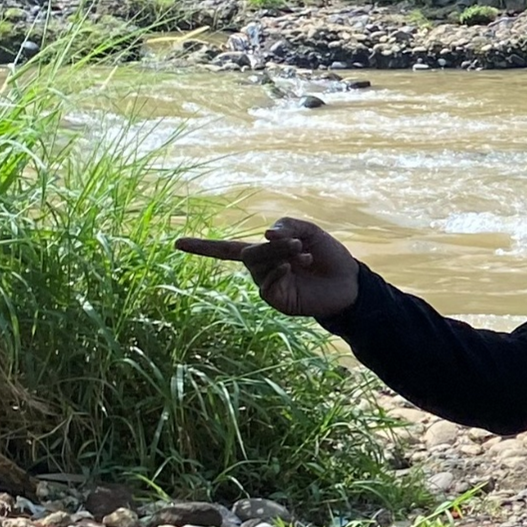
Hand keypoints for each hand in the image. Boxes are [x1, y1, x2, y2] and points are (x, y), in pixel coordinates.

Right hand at [175, 217, 360, 320]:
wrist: (350, 282)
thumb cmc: (329, 256)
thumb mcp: (310, 232)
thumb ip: (287, 225)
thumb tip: (265, 234)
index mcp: (264, 252)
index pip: (226, 249)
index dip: (202, 247)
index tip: (176, 243)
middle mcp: (261, 270)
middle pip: (248, 254)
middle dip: (271, 245)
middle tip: (296, 243)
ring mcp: (268, 287)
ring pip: (257, 266)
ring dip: (279, 255)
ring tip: (304, 253)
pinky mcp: (277, 301)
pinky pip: (265, 285)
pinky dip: (276, 271)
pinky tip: (291, 266)